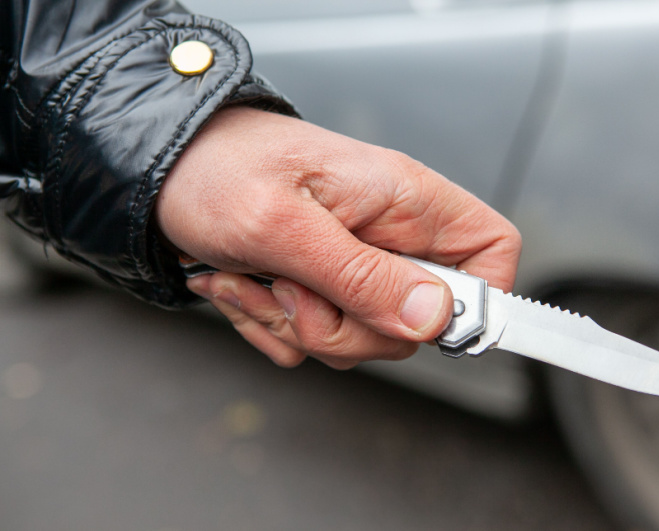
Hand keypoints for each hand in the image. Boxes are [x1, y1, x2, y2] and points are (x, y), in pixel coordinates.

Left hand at [155, 107, 520, 368]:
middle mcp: (390, 236)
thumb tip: (432, 318)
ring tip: (257, 276)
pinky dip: (271, 326)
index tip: (419, 319)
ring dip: (296, 324)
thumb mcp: (283, 225)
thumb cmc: (219, 170)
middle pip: (416, 323)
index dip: (478, 299)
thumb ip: (361, 275)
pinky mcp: (322, 289)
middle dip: (344, 326)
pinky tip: (246, 286)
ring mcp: (356, 266)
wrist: (164, 171)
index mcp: (404, 203)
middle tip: (293, 287)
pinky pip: (314, 343)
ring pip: (359, 340)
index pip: (493, 252)